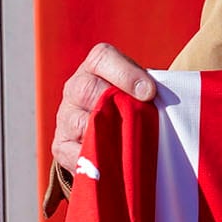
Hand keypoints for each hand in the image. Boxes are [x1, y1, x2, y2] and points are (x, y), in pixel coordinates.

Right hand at [50, 42, 153, 174]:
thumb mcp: (140, 90)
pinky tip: (113, 164)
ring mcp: (66, 117)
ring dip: (108, 136)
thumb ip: (149, 90)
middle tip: (138, 121)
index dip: (126, 74)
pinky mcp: (61, 145)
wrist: (107, 130)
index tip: (149, 92)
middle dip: (115, 105)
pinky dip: (96, 160)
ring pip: (81, 123)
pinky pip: (74, 153)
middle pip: (87, 89)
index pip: (103, 58)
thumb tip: (159, 99)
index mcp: (96, 67)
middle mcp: (76, 87)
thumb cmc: (131, 105)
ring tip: (129, 146)